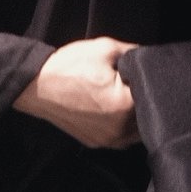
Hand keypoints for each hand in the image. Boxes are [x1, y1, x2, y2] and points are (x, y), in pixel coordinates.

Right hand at [13, 36, 139, 148]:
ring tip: (126, 97)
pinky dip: (123, 127)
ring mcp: (106, 140)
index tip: (144, 72)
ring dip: (136, 117)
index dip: (151, 82)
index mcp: (124, 106)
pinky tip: (117, 110)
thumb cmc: (70, 66)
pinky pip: (120, 139)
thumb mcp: (106, 48)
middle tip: (135, 83)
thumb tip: (148, 57)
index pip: (152, 96)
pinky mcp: (94, 143)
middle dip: (145, 101)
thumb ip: (133, 52)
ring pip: (135, 132)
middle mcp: (118, 130)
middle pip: (146, 117)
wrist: (37, 85)